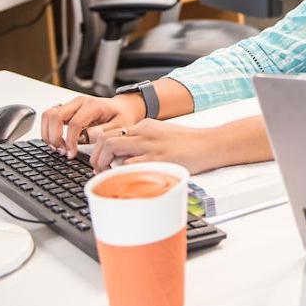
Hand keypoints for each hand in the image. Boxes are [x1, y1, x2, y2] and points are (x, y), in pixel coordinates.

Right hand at [40, 95, 143, 157]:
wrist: (124, 107)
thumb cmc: (123, 116)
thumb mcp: (120, 126)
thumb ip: (102, 132)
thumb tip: (83, 138)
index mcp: (93, 105)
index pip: (74, 124)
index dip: (70, 141)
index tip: (71, 154)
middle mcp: (79, 102)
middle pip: (54, 116)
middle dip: (54, 137)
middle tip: (62, 151)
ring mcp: (71, 104)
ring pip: (48, 114)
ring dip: (48, 133)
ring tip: (58, 147)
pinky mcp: (67, 109)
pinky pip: (50, 116)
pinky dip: (48, 130)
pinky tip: (57, 141)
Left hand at [88, 119, 217, 173]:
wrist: (210, 143)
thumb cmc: (189, 143)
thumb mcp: (163, 134)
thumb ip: (145, 141)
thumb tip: (126, 158)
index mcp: (145, 126)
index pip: (111, 132)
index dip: (99, 148)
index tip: (99, 161)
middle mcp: (144, 132)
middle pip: (106, 139)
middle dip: (95, 157)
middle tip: (98, 170)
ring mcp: (150, 145)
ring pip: (112, 148)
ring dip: (103, 164)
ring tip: (106, 176)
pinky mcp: (158, 158)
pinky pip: (129, 164)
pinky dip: (120, 172)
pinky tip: (122, 180)